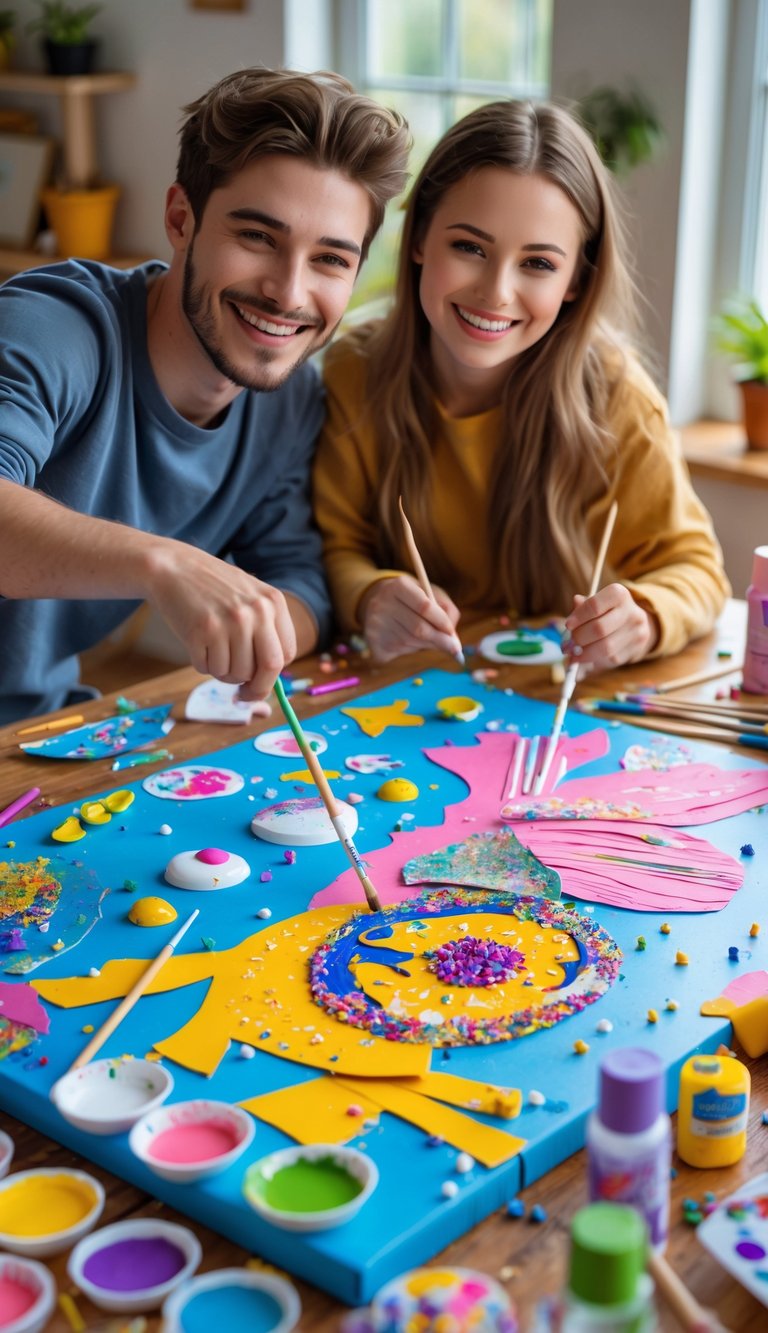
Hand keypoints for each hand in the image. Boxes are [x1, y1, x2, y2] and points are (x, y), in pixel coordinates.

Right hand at [144, 540, 296, 699]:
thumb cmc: (212, 587)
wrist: (172, 567)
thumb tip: (267, 680)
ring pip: (235, 673)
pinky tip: (197, 642)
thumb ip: (264, 630)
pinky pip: (208, 669)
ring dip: (223, 672)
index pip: (286, 654)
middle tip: (243, 695)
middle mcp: (255, 612)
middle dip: (257, 690)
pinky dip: (203, 664)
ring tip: (213, 650)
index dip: (274, 675)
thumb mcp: (249, 597)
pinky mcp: (201, 632)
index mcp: (273, 602)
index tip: (261, 683)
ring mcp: (228, 622)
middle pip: (269, 668)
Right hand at [360, 576, 461, 662]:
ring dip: (427, 645)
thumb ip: (447, 611)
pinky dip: (412, 650)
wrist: (377, 603)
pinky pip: (400, 652)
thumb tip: (453, 638)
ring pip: (411, 642)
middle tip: (455, 650)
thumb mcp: (431, 594)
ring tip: (429, 640)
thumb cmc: (412, 599)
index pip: (424, 606)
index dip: (442, 622)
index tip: (452, 633)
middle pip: (418, 628)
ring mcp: (375, 624)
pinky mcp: (373, 641)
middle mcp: (383, 603)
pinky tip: (410, 642)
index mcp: (398, 586)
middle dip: (440, 641)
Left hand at [563, 583, 658, 669]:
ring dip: (584, 653)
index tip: (568, 625)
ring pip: (605, 648)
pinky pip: (611, 658)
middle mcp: (632, 612)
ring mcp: (637, 632)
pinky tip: (587, 657)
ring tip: (573, 653)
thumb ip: (583, 606)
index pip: (595, 605)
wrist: (633, 626)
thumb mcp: (595, 605)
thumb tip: (576, 600)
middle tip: (567, 644)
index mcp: (619, 594)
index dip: (578, 616)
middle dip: (579, 638)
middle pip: (599, 629)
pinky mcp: (636, 649)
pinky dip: (594, 659)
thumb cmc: (606, 613)